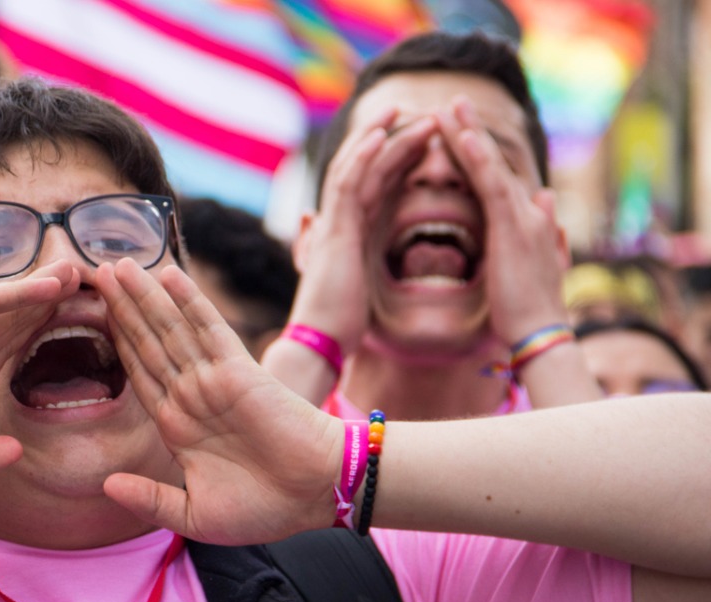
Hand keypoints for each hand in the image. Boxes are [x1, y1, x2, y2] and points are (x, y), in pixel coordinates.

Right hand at [0, 263, 78, 492]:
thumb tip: (15, 451)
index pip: (14, 356)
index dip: (50, 342)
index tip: (88, 337)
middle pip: (21, 326)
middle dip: (61, 310)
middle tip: (104, 293)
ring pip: (10, 309)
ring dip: (49, 292)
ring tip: (89, 274)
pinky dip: (20, 292)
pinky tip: (53, 283)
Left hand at [97, 259, 343, 544]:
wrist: (317, 495)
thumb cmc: (264, 509)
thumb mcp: (195, 515)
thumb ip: (150, 500)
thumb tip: (107, 485)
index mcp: (177, 424)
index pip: (137, 373)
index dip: (113, 343)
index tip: (87, 315)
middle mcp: (190, 395)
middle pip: (145, 342)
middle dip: (118, 307)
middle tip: (89, 272)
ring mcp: (212, 379)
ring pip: (168, 329)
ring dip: (142, 296)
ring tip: (114, 265)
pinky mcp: (238, 371)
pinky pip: (207, 330)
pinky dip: (188, 301)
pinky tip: (167, 274)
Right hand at [289, 108, 440, 356]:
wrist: (321, 343)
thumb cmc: (341, 324)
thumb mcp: (358, 286)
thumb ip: (357, 261)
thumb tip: (348, 249)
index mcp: (351, 232)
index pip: (376, 183)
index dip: (399, 157)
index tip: (427, 137)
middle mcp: (340, 221)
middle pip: (367, 166)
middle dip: (394, 137)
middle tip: (422, 114)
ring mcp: (334, 223)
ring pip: (357, 166)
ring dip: (382, 136)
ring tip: (408, 111)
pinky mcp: (335, 232)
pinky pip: (347, 184)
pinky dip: (362, 155)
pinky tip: (380, 134)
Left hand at [438, 96, 569, 344]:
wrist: (540, 331)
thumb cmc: (527, 309)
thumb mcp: (527, 263)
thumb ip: (535, 229)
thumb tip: (545, 199)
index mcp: (519, 220)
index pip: (491, 179)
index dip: (474, 154)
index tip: (456, 131)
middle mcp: (524, 210)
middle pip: (491, 162)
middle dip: (470, 131)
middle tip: (452, 102)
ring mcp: (521, 214)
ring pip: (490, 164)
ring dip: (470, 132)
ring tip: (451, 105)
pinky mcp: (512, 225)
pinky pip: (491, 184)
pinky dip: (478, 158)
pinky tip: (462, 136)